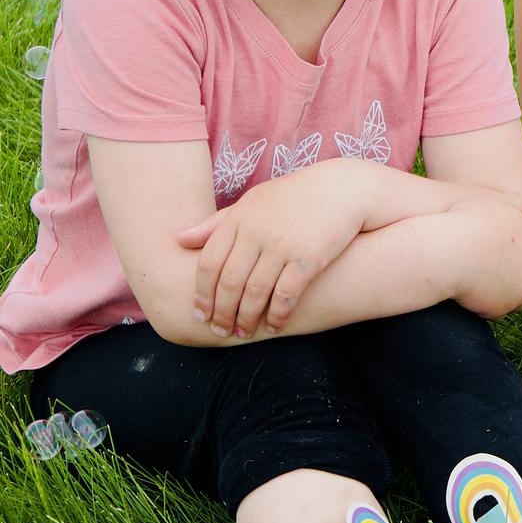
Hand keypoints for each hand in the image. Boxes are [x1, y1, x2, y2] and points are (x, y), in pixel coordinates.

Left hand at [177, 167, 369, 337]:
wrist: (341, 189)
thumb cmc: (293, 197)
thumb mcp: (252, 202)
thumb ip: (216, 223)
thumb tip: (179, 239)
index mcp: (240, 218)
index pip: (209, 264)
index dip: (202, 294)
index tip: (201, 314)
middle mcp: (257, 232)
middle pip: (229, 283)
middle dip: (221, 312)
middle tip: (220, 330)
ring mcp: (283, 245)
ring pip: (255, 293)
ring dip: (247, 319)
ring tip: (244, 333)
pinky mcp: (308, 258)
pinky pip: (286, 296)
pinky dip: (278, 315)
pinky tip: (275, 325)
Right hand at [446, 193, 521, 318]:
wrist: (444, 252)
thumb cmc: (463, 222)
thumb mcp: (493, 202)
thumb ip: (518, 203)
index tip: (513, 256)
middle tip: (507, 278)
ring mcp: (521, 289)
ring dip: (509, 296)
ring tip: (485, 286)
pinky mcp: (503, 308)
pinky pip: (500, 312)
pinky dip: (490, 307)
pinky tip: (473, 296)